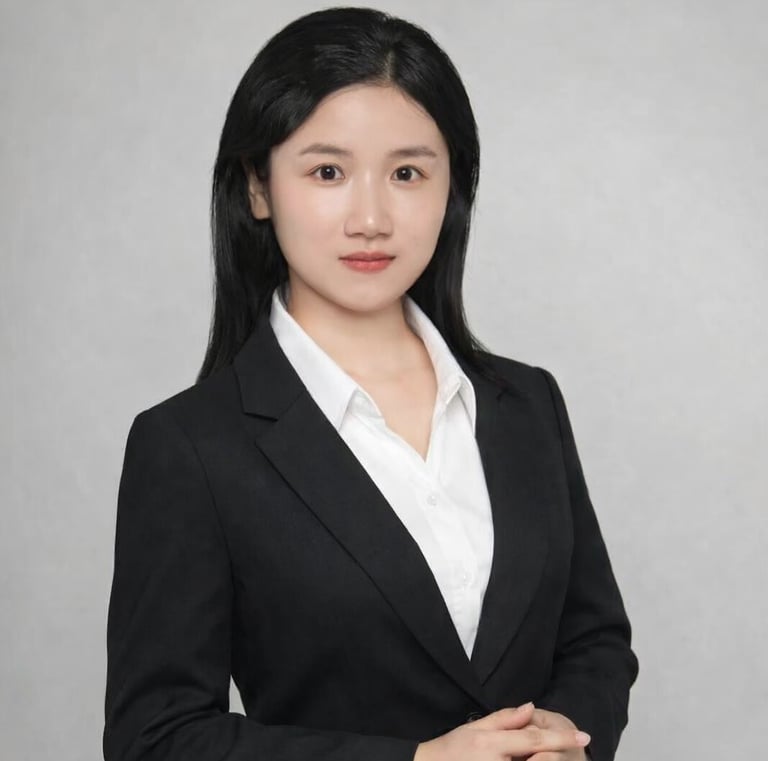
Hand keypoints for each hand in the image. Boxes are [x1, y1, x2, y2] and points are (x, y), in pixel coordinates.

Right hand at [413, 703, 589, 760]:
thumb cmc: (452, 749)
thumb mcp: (476, 728)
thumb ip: (506, 718)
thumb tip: (532, 707)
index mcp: (492, 744)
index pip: (534, 739)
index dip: (561, 738)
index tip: (584, 736)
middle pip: (538, 759)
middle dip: (553, 754)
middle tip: (560, 747)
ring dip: (541, 759)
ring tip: (533, 753)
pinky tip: (525, 758)